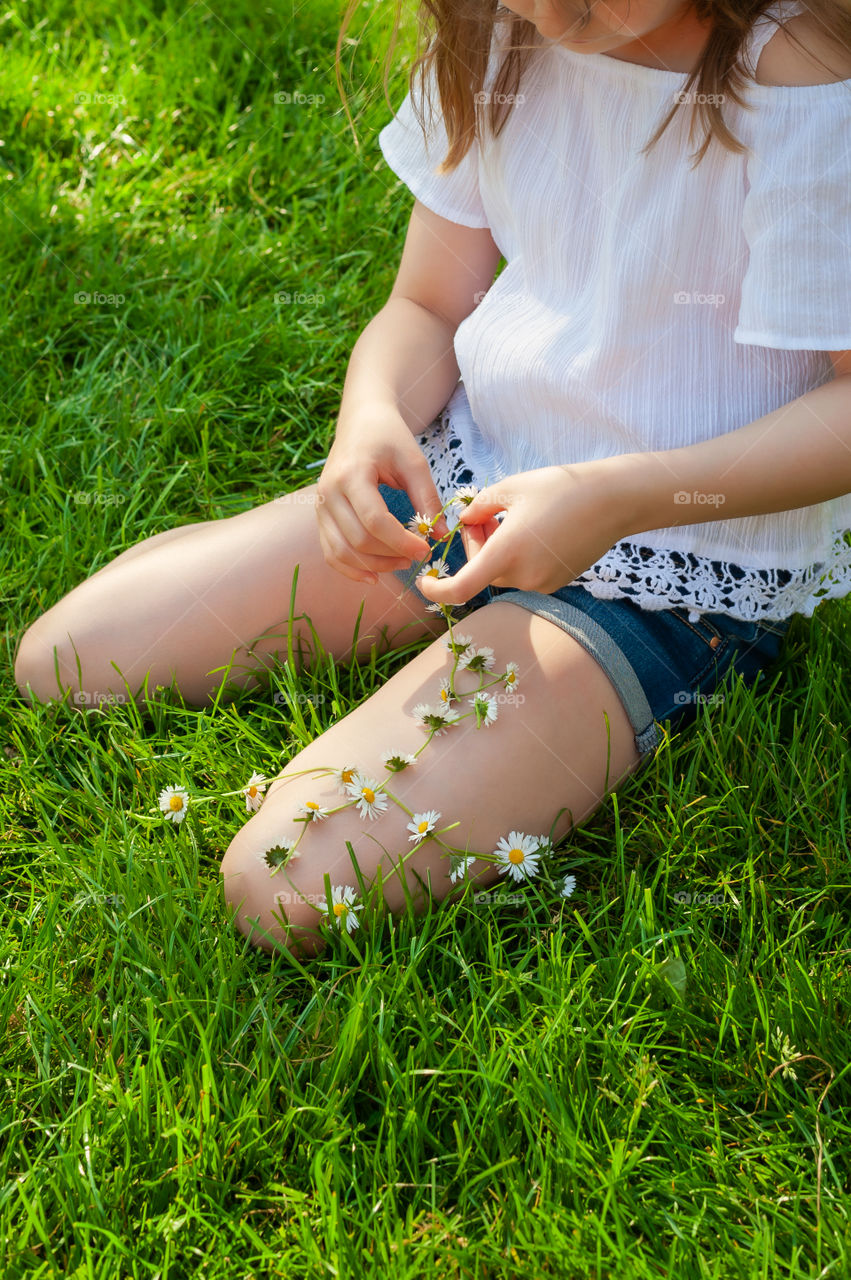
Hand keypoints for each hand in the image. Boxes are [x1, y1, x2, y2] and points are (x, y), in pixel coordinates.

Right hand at [316, 407, 450, 585]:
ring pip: (341, 552)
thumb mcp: (414, 462)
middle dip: (391, 555)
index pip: (374, 520)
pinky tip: (374, 576)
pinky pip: (331, 552)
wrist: (360, 421)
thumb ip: (427, 498)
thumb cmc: (389, 437)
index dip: (401, 541)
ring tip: (401, 564)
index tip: (426, 548)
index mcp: (351, 474)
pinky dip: (350, 569)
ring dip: (373, 566)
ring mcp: (320, 506)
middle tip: (418, 555)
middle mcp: (328, 492)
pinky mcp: (321, 516)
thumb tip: (441, 536)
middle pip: (357, 540)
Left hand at [415, 463, 625, 604]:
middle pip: (481, 572)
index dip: (437, 589)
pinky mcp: (556, 581)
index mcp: (507, 553)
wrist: (613, 501)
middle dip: (475, 547)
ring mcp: (542, 582)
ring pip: (503, 572)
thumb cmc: (561, 488)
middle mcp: (523, 575)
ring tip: (510, 517)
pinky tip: (534, 529)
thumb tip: (465, 521)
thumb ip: (479, 507)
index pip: (461, 588)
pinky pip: (524, 573)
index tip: (424, 580)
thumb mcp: (511, 488)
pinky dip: (518, 556)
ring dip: (496, 550)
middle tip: (482, 516)